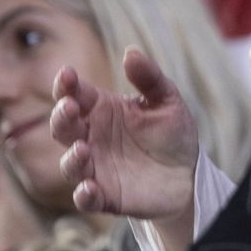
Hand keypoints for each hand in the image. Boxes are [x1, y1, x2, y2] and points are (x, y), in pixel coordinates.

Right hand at [50, 47, 200, 222]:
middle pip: (63, 127)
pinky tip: (89, 188)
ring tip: (83, 149)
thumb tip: (130, 52)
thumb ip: (149, 78)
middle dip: (61, 116)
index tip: (67, 74)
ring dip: (72, 157)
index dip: (66, 85)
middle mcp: (91, 138)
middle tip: (70, 107)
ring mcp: (95, 168)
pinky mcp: (105, 196)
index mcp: (101, 110)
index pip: (75, 94)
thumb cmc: (172, 132)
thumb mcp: (167, 100)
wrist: (188, 173)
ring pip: (69, 164)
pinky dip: (83, 195)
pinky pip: (86, 199)